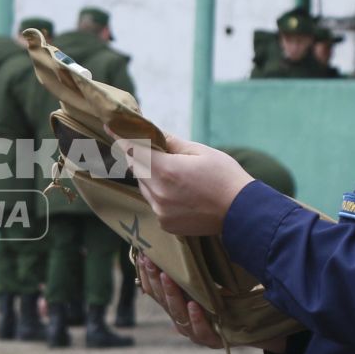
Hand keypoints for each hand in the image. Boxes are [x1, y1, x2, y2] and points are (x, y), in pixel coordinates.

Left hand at [117, 133, 252, 236]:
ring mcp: (160, 211)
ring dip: (150, 177)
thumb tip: (152, 132)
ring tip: (173, 172)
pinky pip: (154, 203)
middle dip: (140, 157)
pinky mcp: (165, 224)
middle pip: (138, 169)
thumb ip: (171, 143)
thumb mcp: (200, 151)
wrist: (242, 213)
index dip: (122, 139)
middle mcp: (157, 193)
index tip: (112, 129)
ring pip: (145, 187)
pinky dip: (160, 194)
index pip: (134, 151)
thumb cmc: (224, 176)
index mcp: (165, 171)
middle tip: (147, 147)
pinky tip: (179, 191)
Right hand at [134, 254, 285, 352]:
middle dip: (155, 280)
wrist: (257, 324)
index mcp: (178, 305)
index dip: (147, 274)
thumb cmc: (231, 300)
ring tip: (167, 278)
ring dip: (171, 295)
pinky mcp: (213, 341)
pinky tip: (193, 306)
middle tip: (151, 262)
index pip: (154, 290)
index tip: (144, 255)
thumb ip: (194, 269)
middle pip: (162, 301)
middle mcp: (182, 319)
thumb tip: (181, 235)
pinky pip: (201, 331)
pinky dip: (196, 319)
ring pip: (177, 315)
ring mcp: (195, 332)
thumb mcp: (209, 281)